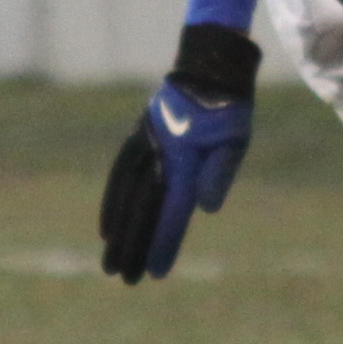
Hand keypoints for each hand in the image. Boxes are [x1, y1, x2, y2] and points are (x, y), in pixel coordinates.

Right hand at [100, 77, 253, 283]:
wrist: (207, 65)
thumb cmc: (229, 106)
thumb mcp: (235, 139)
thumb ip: (219, 173)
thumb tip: (206, 209)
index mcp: (184, 159)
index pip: (172, 210)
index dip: (163, 242)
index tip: (154, 273)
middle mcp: (158, 155)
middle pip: (142, 209)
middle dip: (133, 245)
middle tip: (123, 278)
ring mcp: (144, 145)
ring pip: (125, 195)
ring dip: (117, 230)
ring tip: (109, 260)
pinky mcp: (139, 137)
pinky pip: (119, 174)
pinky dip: (112, 201)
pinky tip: (107, 225)